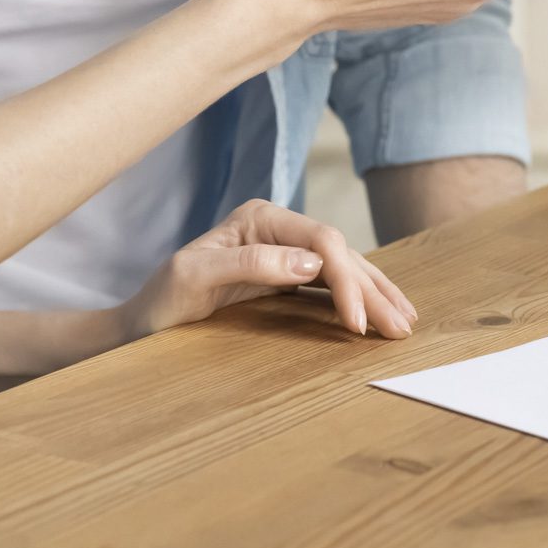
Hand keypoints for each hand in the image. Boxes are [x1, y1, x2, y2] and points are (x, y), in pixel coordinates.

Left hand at [119, 199, 417, 339]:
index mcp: (260, 218)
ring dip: (376, 293)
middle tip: (400, 328)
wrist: (142, 322)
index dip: (346, 279)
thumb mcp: (194, 278)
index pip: (321, 241)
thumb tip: (311, 263)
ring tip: (405, 321)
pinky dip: (359, 298)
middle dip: (372, 290)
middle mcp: (278, 227)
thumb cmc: (161, 300)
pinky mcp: (286, 275)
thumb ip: (250, 264)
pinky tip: (380, 312)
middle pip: (340, 253)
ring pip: (344, 266)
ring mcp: (284, 250)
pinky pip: (332, 283)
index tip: (357, 323)